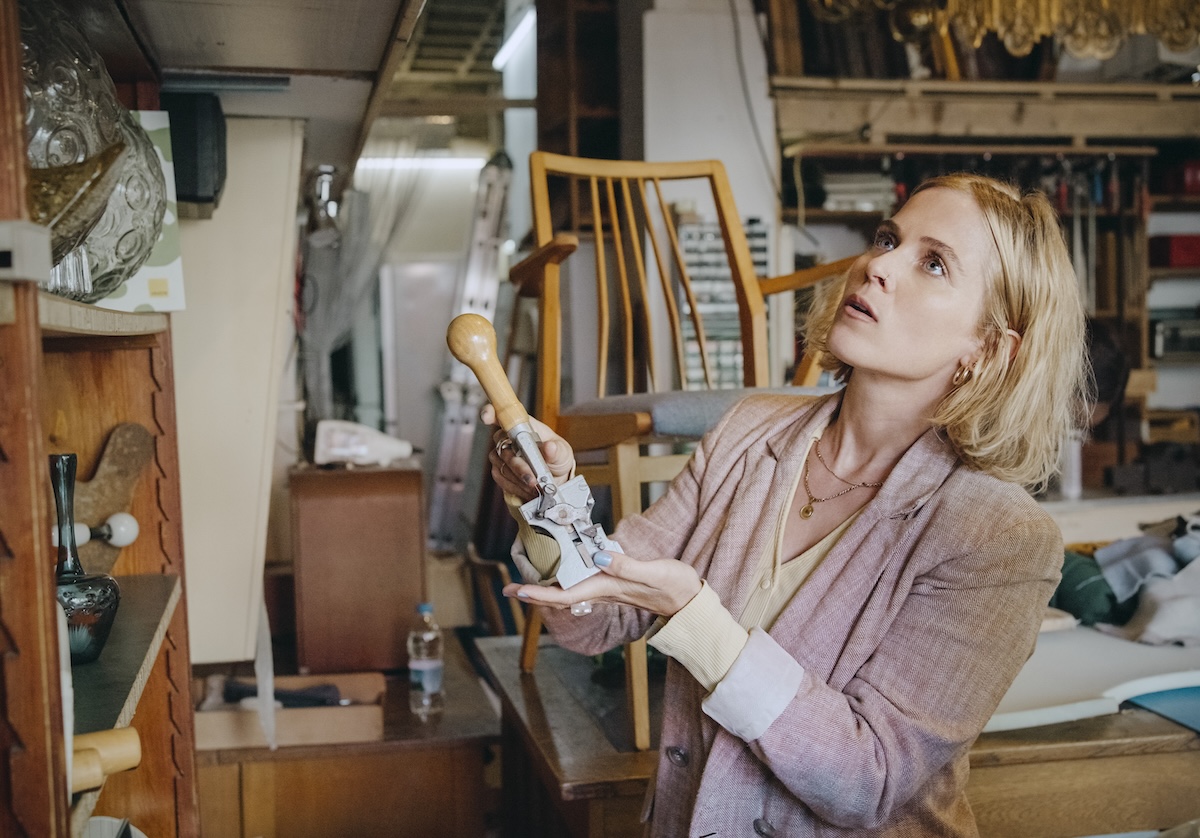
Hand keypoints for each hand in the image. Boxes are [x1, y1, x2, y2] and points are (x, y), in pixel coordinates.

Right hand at [480, 404, 574, 501]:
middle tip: (532, 478)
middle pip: (502, 446)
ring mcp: (502, 455)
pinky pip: (502, 478)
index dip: (490, 413)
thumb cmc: (557, 457)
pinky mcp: (500, 470)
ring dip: (519, 478)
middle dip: (518, 465)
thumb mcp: (563, 452)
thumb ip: (557, 450)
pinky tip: (528, 489)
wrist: (554, 478)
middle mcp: (509, 438)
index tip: (487, 418)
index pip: (502, 415)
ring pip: (502, 465)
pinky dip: (516, 486)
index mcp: (524, 426)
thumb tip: (550, 447)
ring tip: (535, 486)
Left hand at [502, 549, 701, 617]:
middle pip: (560, 595)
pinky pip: (583, 580)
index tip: (516, 591)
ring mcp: (608, 587)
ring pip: (569, 589)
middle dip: (534, 593)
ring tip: (526, 578)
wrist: (690, 600)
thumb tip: (598, 557)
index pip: (564, 595)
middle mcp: (603, 590)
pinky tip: (562, 565)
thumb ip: (626, 565)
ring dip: (546, 585)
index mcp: (607, 588)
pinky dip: (566, 575)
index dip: (538, 593)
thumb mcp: (652, 572)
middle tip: (509, 588)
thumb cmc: (674, 587)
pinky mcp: (616, 581)